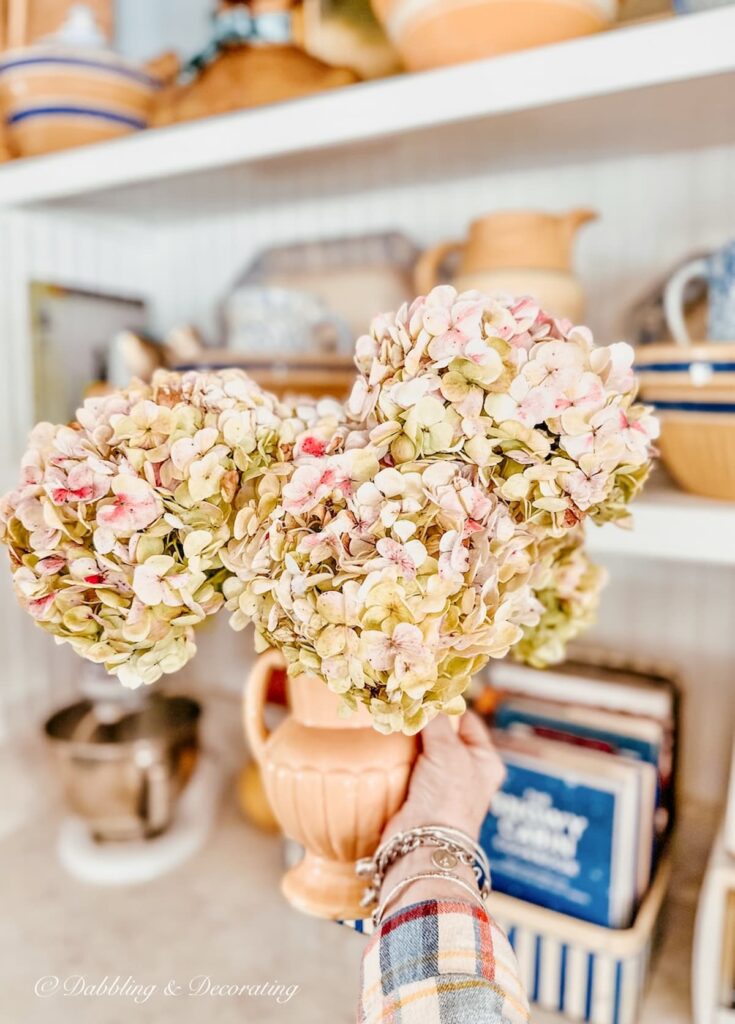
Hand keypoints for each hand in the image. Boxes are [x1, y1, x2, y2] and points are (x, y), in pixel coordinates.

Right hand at [378, 712, 505, 914]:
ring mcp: (439, 784)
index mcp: (485, 760)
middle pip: (442, 734)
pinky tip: (381, 739)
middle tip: (403, 699)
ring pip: (419, 749)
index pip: (467, 720)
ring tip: (390, 714)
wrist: (422, 846)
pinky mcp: (414, 794)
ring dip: (406, 737)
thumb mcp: (448, 750)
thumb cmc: (448, 798)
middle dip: (423, 719)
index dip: (448, 704)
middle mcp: (464, 771)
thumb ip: (435, 720)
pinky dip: (393, 755)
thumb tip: (423, 696)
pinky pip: (402, 766)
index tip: (425, 687)